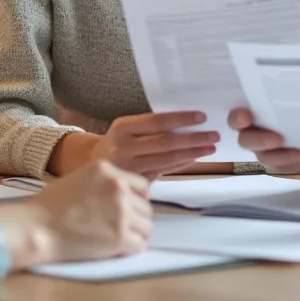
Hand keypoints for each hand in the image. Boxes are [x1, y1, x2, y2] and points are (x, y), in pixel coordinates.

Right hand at [0, 160, 151, 265]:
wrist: (37, 228)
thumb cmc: (50, 206)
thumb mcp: (80, 178)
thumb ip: (105, 182)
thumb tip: (125, 195)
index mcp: (108, 170)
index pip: (142, 186)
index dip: (136, 200)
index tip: (127, 210)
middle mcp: (119, 188)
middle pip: (146, 208)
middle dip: (136, 219)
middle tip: (119, 228)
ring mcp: (122, 212)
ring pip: (147, 227)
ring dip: (135, 234)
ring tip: (117, 239)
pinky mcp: (120, 237)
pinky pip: (140, 244)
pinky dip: (130, 249)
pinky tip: (116, 249)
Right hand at [53, 111, 219, 178]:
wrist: (85, 168)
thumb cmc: (115, 146)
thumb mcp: (126, 131)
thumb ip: (151, 129)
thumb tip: (188, 123)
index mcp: (122, 127)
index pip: (157, 120)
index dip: (181, 119)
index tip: (201, 117)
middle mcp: (123, 146)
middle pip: (165, 141)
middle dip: (194, 138)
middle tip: (214, 135)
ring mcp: (127, 167)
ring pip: (166, 159)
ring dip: (192, 153)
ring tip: (210, 147)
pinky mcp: (132, 183)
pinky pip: (162, 172)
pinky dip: (180, 165)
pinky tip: (193, 159)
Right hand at [228, 108, 299, 173]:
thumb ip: (298, 92)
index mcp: (255, 112)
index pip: (237, 117)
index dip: (238, 118)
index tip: (246, 117)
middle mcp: (254, 132)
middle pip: (246, 140)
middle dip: (259, 140)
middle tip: (277, 139)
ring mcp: (264, 151)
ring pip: (263, 156)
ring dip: (280, 155)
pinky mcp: (278, 165)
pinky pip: (279, 168)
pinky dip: (291, 163)